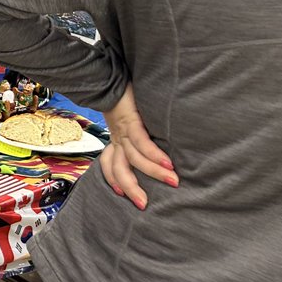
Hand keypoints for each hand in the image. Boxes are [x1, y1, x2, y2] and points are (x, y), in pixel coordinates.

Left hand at [98, 84, 178, 209]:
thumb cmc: (123, 95)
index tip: (120, 194)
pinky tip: (167, 163)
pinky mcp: (130, 121)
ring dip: (153, 173)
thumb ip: (138, 130)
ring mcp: (123, 130)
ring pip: (134, 159)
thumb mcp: (130, 117)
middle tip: (144, 205)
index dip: (113, 180)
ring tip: (172, 182)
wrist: (109, 76)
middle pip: (119, 169)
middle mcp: (117, 137)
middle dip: (131, 189)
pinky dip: (154, 154)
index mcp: (116, 138)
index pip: (110, 163)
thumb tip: (157, 141)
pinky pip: (141, 142)